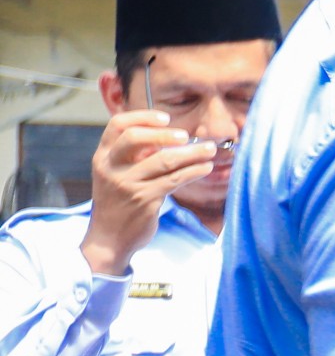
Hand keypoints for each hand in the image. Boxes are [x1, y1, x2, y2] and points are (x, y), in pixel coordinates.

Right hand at [82, 106, 216, 274]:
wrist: (109, 239)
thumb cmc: (119, 202)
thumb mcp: (117, 174)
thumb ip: (136, 155)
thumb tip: (168, 137)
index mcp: (103, 156)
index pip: (117, 125)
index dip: (142, 117)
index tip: (165, 118)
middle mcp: (111, 167)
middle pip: (135, 138)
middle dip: (165, 134)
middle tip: (187, 136)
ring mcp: (127, 184)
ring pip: (163, 160)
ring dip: (192, 153)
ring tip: (210, 150)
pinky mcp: (144, 199)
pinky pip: (174, 180)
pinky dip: (193, 171)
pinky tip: (205, 168)